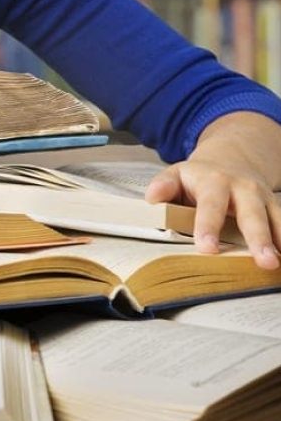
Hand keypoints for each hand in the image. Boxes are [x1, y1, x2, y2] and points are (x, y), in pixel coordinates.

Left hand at [145, 111, 280, 270]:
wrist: (232, 157)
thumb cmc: (197, 176)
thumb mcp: (176, 174)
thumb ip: (164, 185)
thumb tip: (153, 196)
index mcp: (213, 181)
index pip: (211, 205)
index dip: (208, 226)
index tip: (207, 248)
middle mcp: (243, 188)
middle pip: (252, 214)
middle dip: (258, 238)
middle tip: (264, 261)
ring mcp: (263, 198)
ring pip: (276, 219)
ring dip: (280, 240)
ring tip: (279, 263)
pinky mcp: (275, 208)